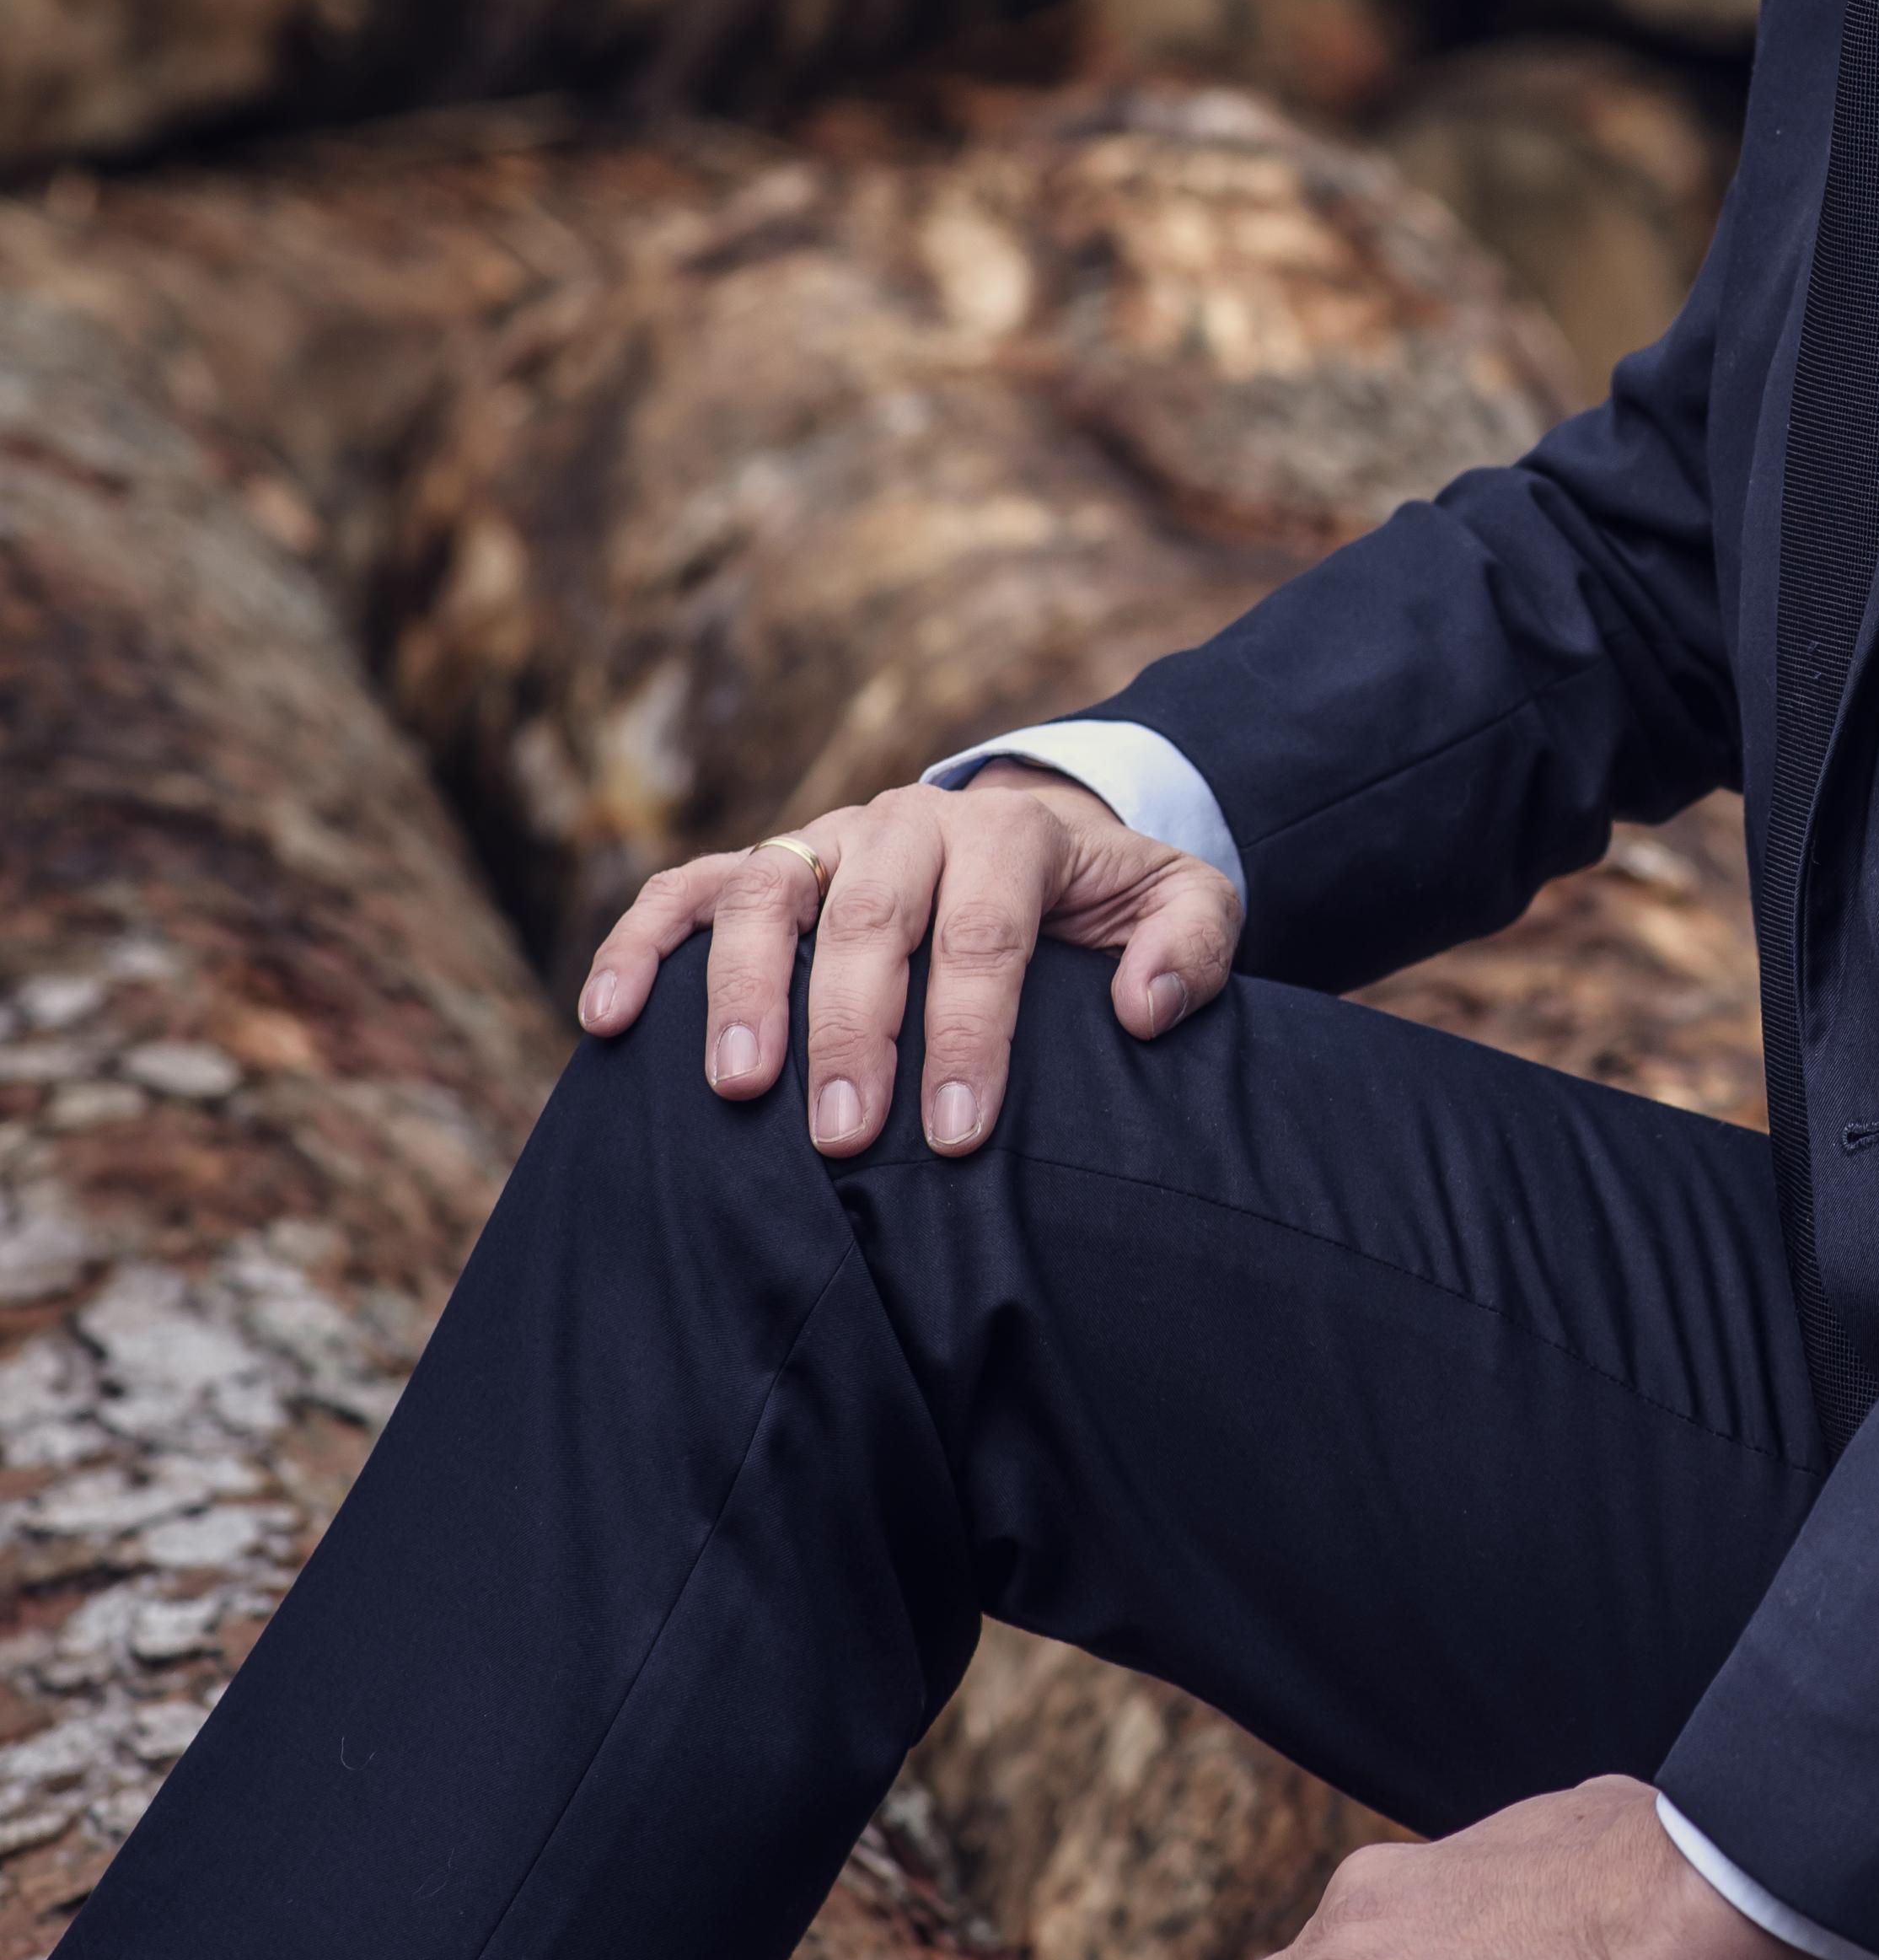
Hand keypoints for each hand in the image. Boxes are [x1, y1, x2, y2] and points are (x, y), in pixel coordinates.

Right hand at [574, 764, 1240, 1155]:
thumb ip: (1189, 947)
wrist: (1037, 841)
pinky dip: (639, 946)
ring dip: (745, 989)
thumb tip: (1142, 1010)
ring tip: (738, 1086)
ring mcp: (826, 836)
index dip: (968, 1034)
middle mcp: (908, 822)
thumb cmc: (1104, 903)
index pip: (983, 934)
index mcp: (1009, 832)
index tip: (956, 1137)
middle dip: (854, 1032)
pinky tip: (607, 1020)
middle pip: (870, 918)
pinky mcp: (767, 864)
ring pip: (768, 892)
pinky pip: (687, 891)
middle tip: (844, 1138)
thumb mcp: (1184, 904)